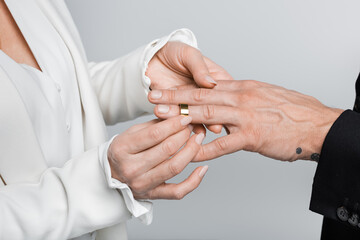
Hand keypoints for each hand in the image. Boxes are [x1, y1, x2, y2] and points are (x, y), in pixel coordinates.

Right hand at [108, 116, 207, 199]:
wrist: (109, 176)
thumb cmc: (124, 151)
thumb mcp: (131, 133)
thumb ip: (154, 125)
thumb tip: (179, 116)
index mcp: (123, 149)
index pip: (154, 134)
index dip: (174, 124)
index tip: (186, 117)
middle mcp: (131, 168)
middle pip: (167, 149)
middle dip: (184, 134)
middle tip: (192, 126)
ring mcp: (142, 183)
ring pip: (175, 167)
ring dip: (192, 151)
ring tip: (199, 139)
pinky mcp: (153, 195)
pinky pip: (178, 191)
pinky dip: (194, 181)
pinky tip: (203, 168)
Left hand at [147, 41, 232, 133]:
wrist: (151, 59)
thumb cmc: (174, 52)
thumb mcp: (189, 54)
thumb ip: (199, 68)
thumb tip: (211, 83)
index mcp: (216, 78)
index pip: (225, 91)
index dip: (227, 102)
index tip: (227, 112)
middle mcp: (206, 93)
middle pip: (213, 108)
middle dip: (214, 119)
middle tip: (216, 128)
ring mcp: (192, 103)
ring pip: (198, 116)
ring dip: (196, 123)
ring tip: (195, 127)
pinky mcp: (178, 110)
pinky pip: (182, 120)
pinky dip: (181, 125)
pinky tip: (181, 129)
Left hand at [148, 80, 343, 161]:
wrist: (316, 124)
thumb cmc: (291, 111)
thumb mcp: (263, 94)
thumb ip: (242, 96)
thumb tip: (225, 97)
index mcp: (243, 87)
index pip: (206, 86)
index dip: (183, 87)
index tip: (166, 89)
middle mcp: (241, 98)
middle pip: (201, 96)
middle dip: (174, 97)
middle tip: (153, 99)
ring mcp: (245, 116)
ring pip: (207, 115)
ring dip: (182, 117)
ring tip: (161, 120)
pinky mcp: (252, 136)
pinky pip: (221, 144)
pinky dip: (203, 149)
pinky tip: (188, 153)